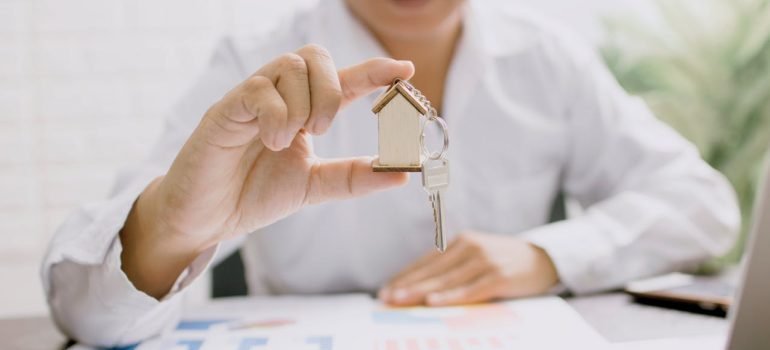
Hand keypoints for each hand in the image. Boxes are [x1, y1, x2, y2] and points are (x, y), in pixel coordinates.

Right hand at [120, 45, 414, 297]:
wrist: (205, 219)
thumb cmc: (253, 195)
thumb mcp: (314, 187)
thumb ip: (354, 177)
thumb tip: (401, 173)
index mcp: (301, 111)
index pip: (342, 81)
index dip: (374, 71)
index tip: (405, 69)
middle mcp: (279, 97)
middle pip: (315, 56)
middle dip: (332, 90)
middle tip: (321, 131)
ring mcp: (252, 99)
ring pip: (291, 66)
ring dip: (303, 105)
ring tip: (288, 141)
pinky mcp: (226, 109)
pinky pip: (259, 89)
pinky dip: (276, 116)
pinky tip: (270, 142)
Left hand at [379, 232, 558, 305]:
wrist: (544, 259)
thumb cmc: (504, 262)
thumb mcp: (477, 257)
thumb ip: (453, 268)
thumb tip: (419, 289)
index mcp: (461, 242)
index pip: (426, 262)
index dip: (404, 276)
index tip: (385, 289)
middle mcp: (470, 247)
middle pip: (432, 271)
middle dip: (406, 285)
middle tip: (386, 297)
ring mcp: (485, 261)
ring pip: (446, 280)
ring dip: (421, 292)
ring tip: (400, 300)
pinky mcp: (499, 276)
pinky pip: (470, 289)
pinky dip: (451, 296)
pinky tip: (434, 302)